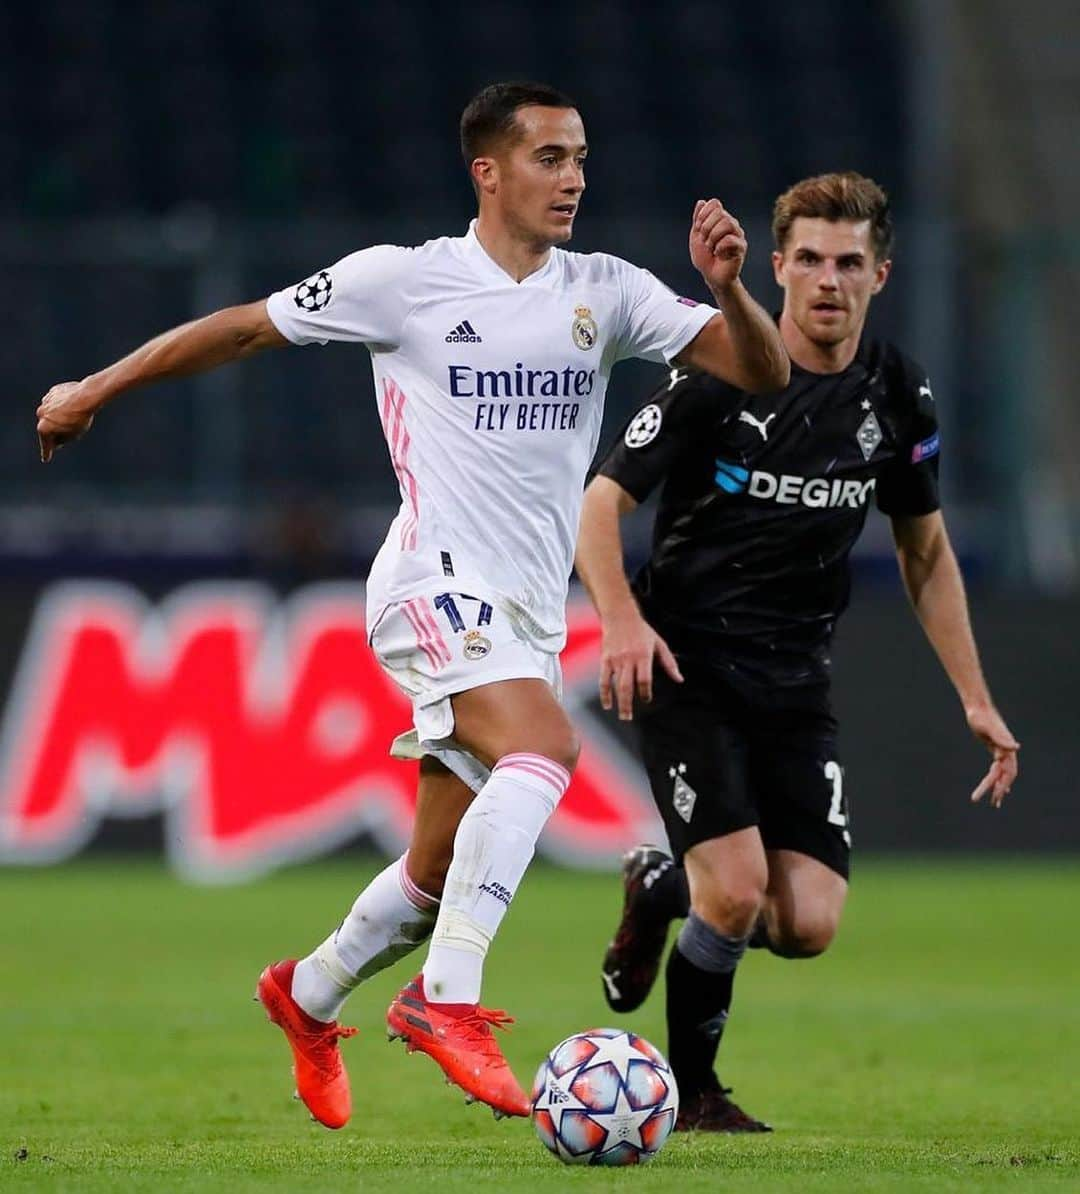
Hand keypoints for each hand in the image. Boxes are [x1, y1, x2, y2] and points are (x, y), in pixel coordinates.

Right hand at [36, 381, 96, 461]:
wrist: (86, 396)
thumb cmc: (80, 418)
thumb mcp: (74, 435)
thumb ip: (62, 440)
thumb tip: (56, 441)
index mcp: (44, 428)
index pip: (46, 444)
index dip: (47, 452)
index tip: (46, 459)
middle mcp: (40, 415)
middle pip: (47, 427)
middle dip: (56, 431)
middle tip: (70, 431)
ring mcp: (45, 402)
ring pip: (52, 413)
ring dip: (60, 417)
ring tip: (75, 415)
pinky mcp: (53, 392)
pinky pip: (57, 402)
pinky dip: (63, 405)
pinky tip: (74, 405)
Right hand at [599, 605, 682, 720]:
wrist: (619, 616)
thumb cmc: (642, 630)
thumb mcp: (659, 644)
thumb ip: (669, 663)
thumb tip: (679, 679)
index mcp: (643, 656)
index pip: (644, 679)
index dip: (646, 692)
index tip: (646, 699)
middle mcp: (629, 659)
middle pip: (628, 686)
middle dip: (628, 704)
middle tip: (629, 718)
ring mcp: (615, 660)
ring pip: (616, 685)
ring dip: (618, 702)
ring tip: (622, 716)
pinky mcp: (605, 659)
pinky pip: (603, 679)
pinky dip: (604, 693)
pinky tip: (607, 704)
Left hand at [689, 198, 746, 295]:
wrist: (711, 276)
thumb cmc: (705, 258)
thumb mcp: (696, 237)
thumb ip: (698, 219)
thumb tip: (701, 202)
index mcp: (720, 219)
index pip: (715, 203)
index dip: (703, 214)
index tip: (698, 228)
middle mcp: (731, 224)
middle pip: (720, 213)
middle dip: (706, 227)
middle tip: (705, 241)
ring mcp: (738, 234)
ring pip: (727, 223)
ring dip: (713, 237)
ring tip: (711, 248)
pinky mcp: (741, 247)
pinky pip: (730, 240)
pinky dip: (720, 248)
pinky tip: (719, 254)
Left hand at [966, 703, 1018, 807]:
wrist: (977, 708)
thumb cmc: (981, 717)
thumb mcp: (989, 728)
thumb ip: (1002, 737)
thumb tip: (1016, 747)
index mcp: (1007, 749)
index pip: (1006, 772)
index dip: (1002, 784)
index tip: (994, 796)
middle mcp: (1007, 751)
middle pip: (1007, 775)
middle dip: (1001, 789)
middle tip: (995, 803)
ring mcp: (1002, 750)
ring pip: (1003, 773)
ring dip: (999, 786)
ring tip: (995, 801)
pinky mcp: (996, 749)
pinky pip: (999, 767)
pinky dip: (998, 777)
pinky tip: (996, 786)